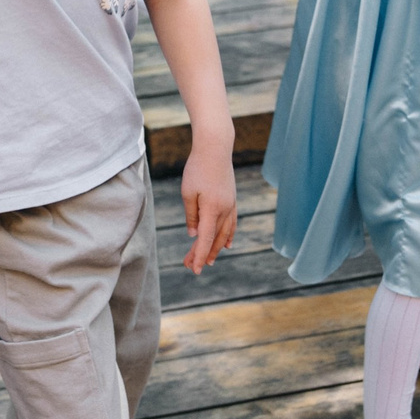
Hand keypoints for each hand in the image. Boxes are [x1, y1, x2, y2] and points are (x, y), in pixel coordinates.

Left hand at [179, 138, 238, 272]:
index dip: (199, 256)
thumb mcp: (188, 193)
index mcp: (212, 210)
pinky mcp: (232, 200)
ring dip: (216, 248)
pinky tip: (227, 244)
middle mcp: (224, 211)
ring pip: (224, 233)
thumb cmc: (197, 168)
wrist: (215, 148)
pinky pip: (232, 224)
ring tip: (210, 261)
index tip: (194, 269)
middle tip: (191, 267)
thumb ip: (192, 216)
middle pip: (214, 239)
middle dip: (204, 254)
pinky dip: (228, 236)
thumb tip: (195, 235)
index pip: (205, 240)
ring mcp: (230, 206)